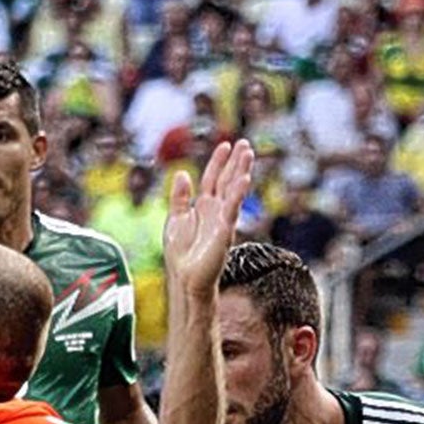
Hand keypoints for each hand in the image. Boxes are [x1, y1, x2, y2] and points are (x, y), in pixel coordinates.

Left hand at [163, 139, 254, 299]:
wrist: (184, 278)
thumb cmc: (180, 254)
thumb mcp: (175, 219)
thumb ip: (179, 197)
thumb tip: (181, 172)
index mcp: (203, 206)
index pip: (213, 178)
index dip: (218, 162)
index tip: (225, 145)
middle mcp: (216, 210)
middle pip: (227, 180)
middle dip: (236, 162)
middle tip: (246, 144)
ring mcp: (222, 220)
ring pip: (233, 191)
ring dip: (241, 172)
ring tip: (248, 154)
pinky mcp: (224, 231)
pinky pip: (232, 210)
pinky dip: (237, 194)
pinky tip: (244, 180)